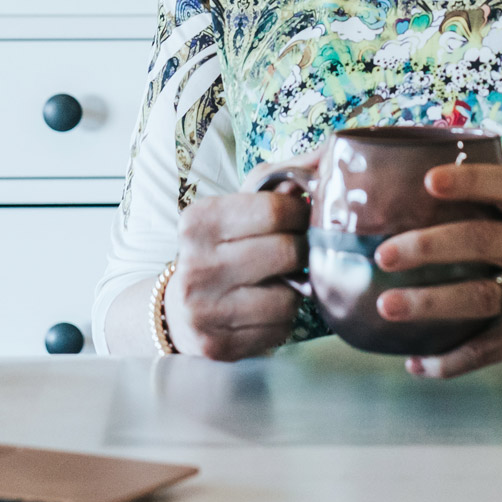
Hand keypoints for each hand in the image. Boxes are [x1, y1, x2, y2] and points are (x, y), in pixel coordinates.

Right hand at [164, 154, 316, 360]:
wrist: (176, 310)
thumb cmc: (219, 249)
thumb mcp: (237, 208)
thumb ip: (279, 179)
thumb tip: (325, 155)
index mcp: (199, 221)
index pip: (275, 209)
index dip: (301, 213)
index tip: (302, 218)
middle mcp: (196, 265)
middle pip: (287, 252)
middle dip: (302, 251)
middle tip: (297, 252)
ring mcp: (205, 310)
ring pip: (288, 298)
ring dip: (294, 291)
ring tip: (279, 283)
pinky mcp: (219, 346)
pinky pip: (279, 330)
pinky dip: (281, 320)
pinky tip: (265, 310)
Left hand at [371, 163, 501, 378]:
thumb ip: (501, 215)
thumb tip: (420, 205)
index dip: (467, 182)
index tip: (429, 181)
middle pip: (480, 241)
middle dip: (428, 246)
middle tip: (385, 253)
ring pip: (478, 297)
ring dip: (428, 302)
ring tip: (388, 305)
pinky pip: (487, 350)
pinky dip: (449, 360)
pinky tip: (417, 363)